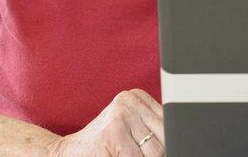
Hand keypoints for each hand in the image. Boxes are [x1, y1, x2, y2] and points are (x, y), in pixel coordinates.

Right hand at [43, 89, 164, 155]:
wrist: (66, 153)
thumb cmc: (102, 144)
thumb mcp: (130, 129)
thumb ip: (152, 129)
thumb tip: (180, 140)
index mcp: (137, 96)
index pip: (169, 121)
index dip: (171, 140)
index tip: (172, 148)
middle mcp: (130, 100)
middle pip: (165, 134)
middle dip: (161, 152)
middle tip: (147, 155)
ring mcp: (121, 114)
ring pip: (156, 150)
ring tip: (130, 155)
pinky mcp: (114, 132)